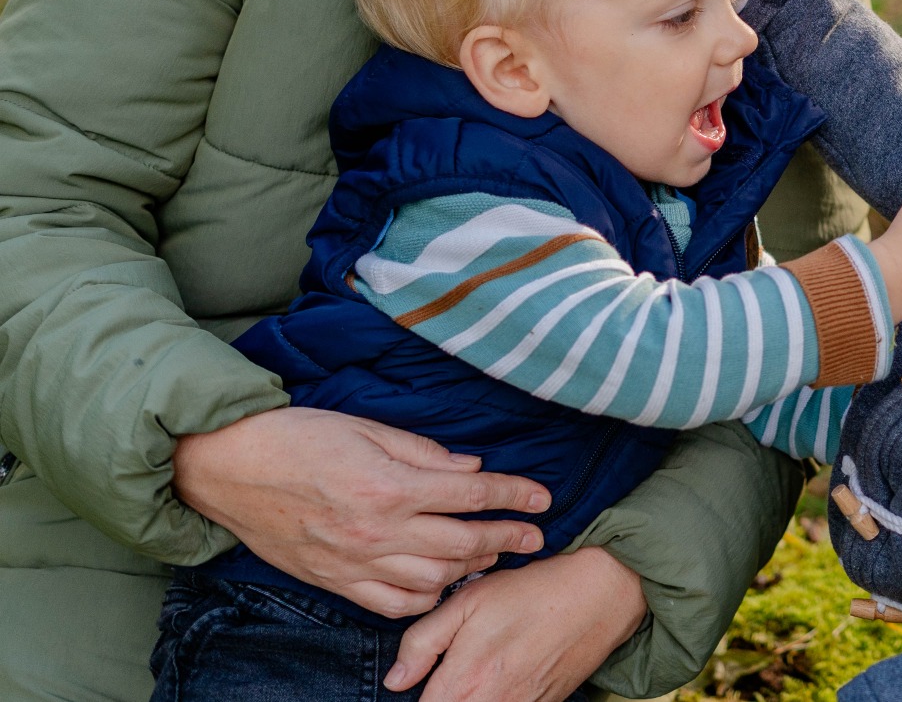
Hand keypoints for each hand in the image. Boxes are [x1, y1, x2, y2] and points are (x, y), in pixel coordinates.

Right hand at [173, 407, 551, 616]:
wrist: (227, 467)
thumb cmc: (296, 436)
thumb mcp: (366, 428)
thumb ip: (424, 453)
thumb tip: (471, 470)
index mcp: (388, 486)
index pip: (471, 496)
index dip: (513, 497)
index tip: (543, 499)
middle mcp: (376, 531)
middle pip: (462, 542)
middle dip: (507, 538)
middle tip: (535, 536)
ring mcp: (354, 562)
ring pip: (433, 579)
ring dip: (470, 568)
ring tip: (492, 555)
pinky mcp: (333, 581)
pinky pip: (391, 604)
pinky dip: (424, 597)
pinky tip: (440, 582)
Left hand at [384, 546, 645, 699]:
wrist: (600, 593)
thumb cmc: (533, 591)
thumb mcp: (469, 600)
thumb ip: (423, 641)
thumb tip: (395, 680)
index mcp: (465, 678)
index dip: (414, 697)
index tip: (417, 683)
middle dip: (441, 699)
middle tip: (447, 677)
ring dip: (469, 698)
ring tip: (474, 676)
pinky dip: (498, 699)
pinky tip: (497, 681)